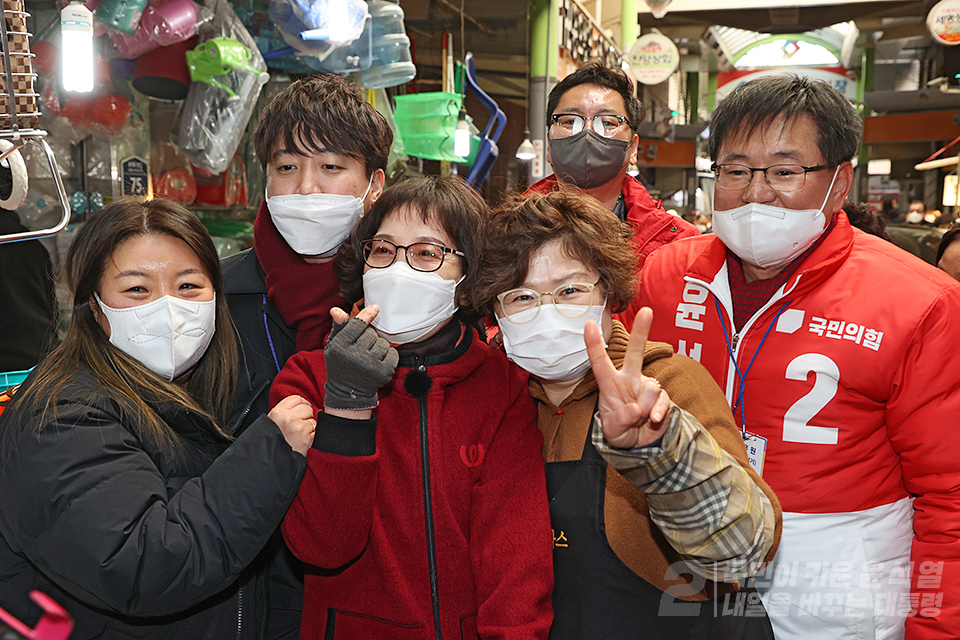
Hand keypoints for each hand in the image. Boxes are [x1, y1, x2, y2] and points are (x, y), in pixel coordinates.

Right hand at [268, 394, 316, 456]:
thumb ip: (284, 412)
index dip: (300, 404)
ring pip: (313, 420)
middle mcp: (288, 419)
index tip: (300, 410)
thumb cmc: (274, 444)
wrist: (275, 462)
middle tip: (298, 427)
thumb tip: (302, 403)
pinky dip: (312, 436)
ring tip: (299, 436)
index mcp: (277, 413)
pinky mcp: (308, 438)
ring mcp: (299, 428)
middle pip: (306, 408)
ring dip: (309, 427)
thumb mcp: (272, 423)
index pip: (296, 399)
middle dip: (305, 416)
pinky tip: (303, 442)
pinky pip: (316, 431)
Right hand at [323, 305, 397, 410]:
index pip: (357, 324)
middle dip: (368, 337)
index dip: (367, 315)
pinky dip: (388, 356)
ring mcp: (370, 366)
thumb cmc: (341, 364)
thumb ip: (338, 326)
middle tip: (361, 348)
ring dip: (378, 346)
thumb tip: (336, 310)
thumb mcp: (334, 345)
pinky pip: (393, 354)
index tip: (375, 308)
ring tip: (368, 356)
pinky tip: (377, 362)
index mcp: (340, 347)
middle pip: (371, 333)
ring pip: (383, 343)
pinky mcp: (383, 373)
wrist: (348, 393)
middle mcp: (355, 356)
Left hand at [584, 307, 670, 448]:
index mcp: (610, 383)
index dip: (593, 344)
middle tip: (647, 311)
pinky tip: (652, 420)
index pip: (599, 362)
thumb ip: (621, 419)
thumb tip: (636, 409)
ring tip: (639, 419)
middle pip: (634, 352)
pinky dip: (657, 414)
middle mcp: (629, 379)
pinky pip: (662, 402)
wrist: (638, 444)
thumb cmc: (619, 429)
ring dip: (644, 409)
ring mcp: (646, 386)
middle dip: (641, 331)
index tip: (588, 323)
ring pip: (650, 388)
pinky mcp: (662, 398)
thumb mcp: (612, 430)